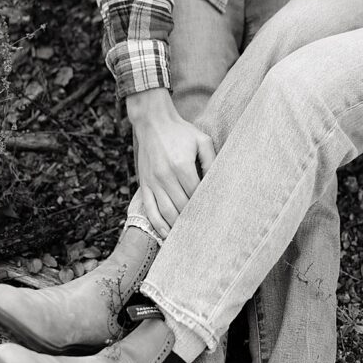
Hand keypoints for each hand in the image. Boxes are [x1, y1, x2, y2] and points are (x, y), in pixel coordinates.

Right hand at [126, 88, 215, 236]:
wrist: (153, 122)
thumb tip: (219, 181)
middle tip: (208, 233)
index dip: (206, 207)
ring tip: (190, 239)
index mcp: (181, 166)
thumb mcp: (202, 140)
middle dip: (195, 220)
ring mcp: (152, 182)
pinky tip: (166, 235)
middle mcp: (165, 176)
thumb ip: (211, 160)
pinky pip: (149, 209)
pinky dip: (158, 224)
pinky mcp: (144, 184)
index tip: (218, 218)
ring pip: (166, 212)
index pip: (196, 194)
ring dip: (178, 227)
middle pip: (182, 206)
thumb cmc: (181, 132)